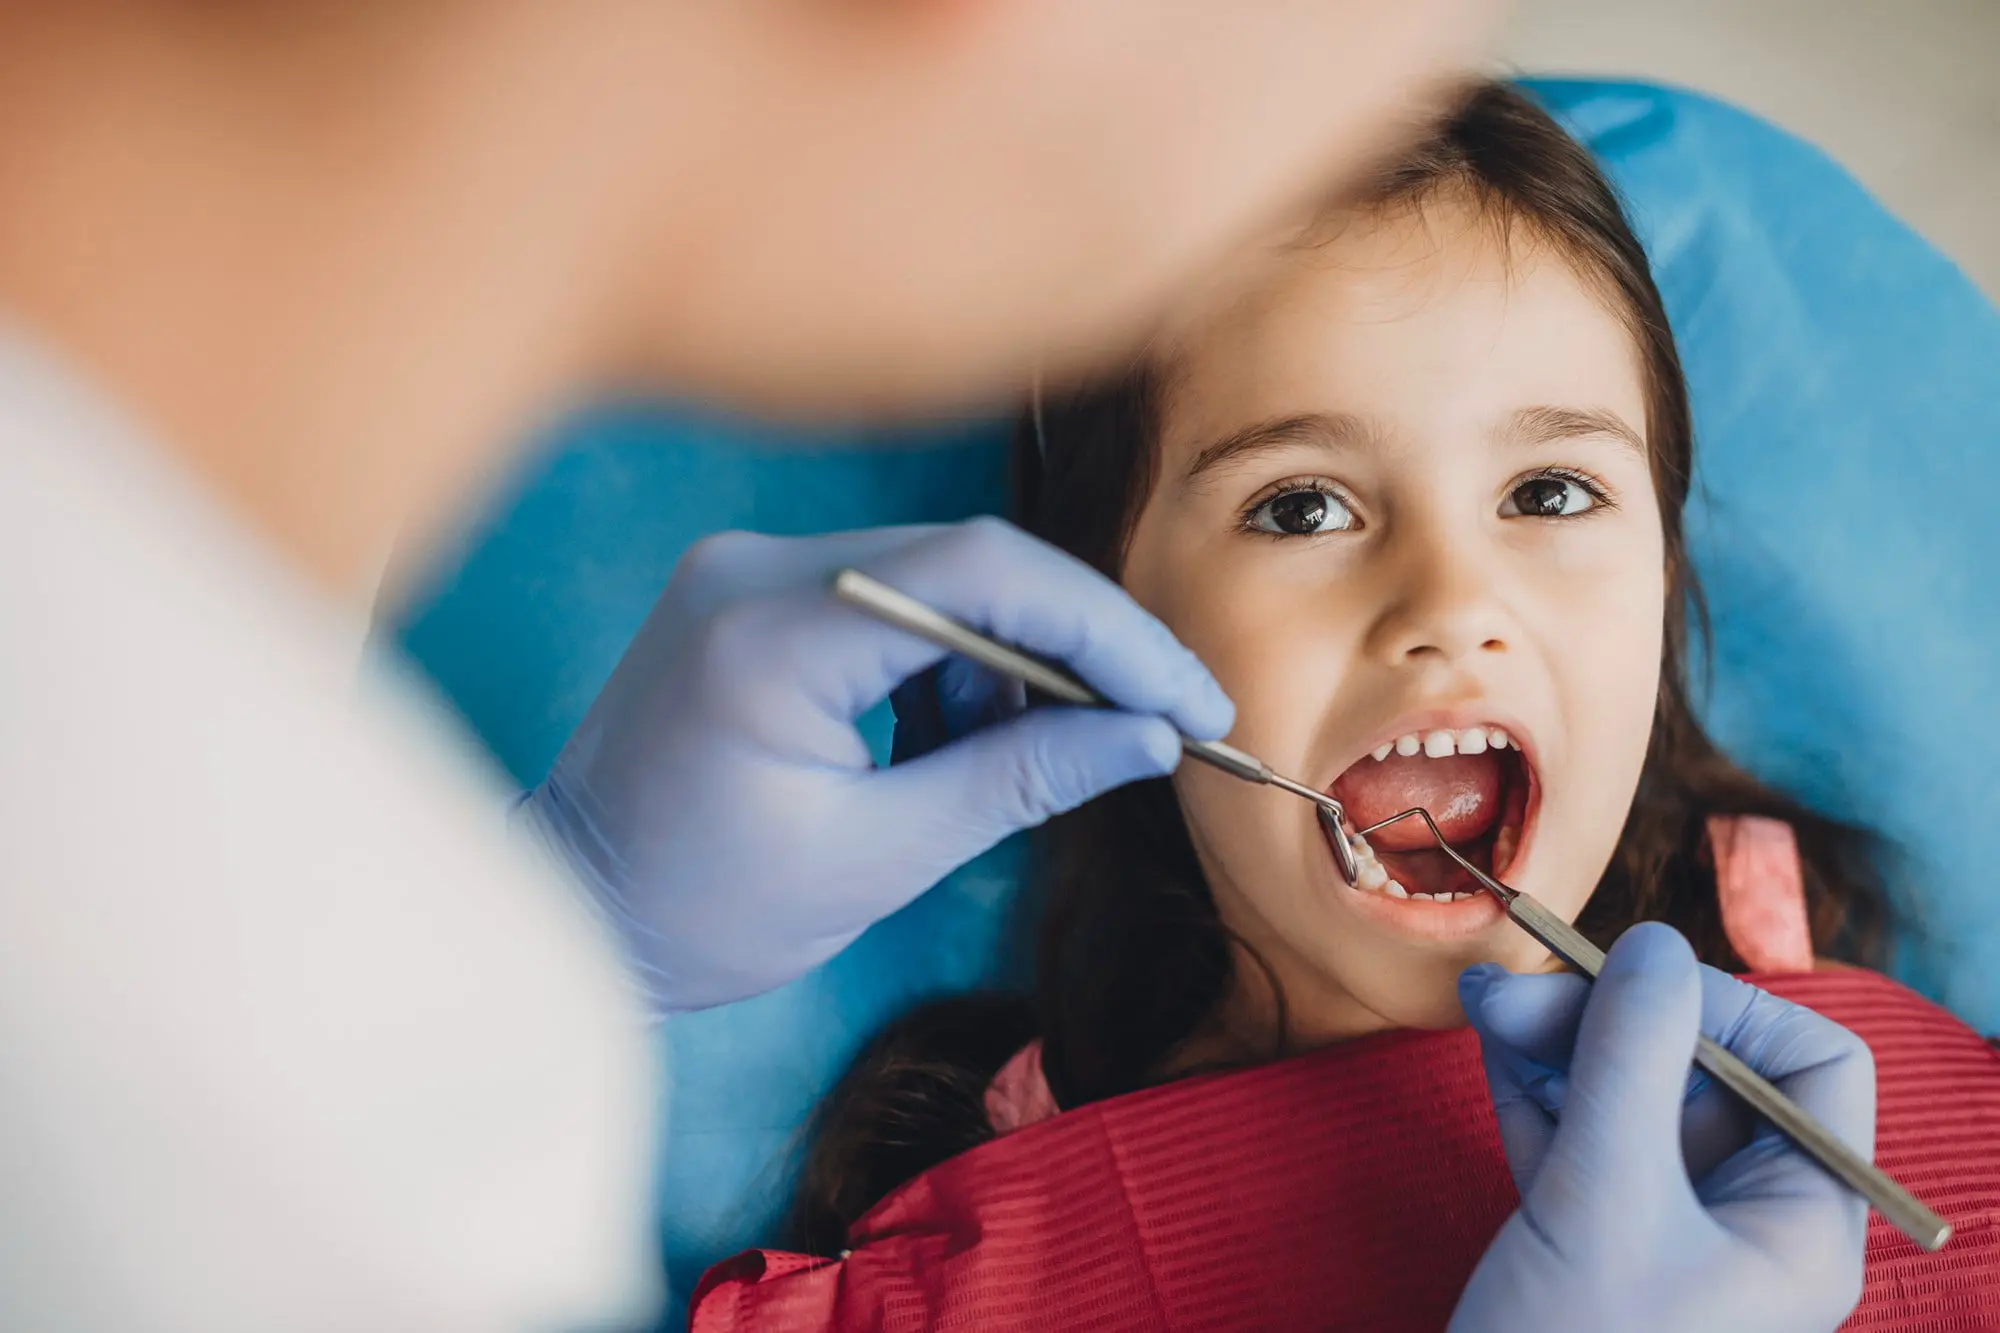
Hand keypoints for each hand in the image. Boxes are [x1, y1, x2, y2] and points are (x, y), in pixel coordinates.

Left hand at [522, 518, 1230, 1011]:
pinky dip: (950, 663)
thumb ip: (1020, 781)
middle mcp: (754, 568)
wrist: (576, 914)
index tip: (1186, 699)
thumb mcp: (880, 858)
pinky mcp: (752, 591)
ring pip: (940, 576)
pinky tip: (948, 742)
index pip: (980, 576)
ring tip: (1019, 760)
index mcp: (770, 634)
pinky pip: (892, 598)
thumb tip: (1148, 738)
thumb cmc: (705, 912)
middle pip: (970, 560)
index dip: (1107, 632)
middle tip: (1160, 720)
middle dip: (1078, 646)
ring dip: (1011, 661)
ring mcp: (747, 569)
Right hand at [1450, 924, 1874, 1332]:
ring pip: (1623, 1098)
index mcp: (1796, 1225)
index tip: (1630, 992)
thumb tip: (1655, 943)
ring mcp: (1660, 1233)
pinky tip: (1488, 1047)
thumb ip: (1630, 1063)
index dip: (1729, 1010)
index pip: (1810, 1069)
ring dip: (1554, 1044)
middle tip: (1512, 991)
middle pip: (1698, 1071)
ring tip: (1483, 1005)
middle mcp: (1739, 1222)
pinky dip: (1531, 1089)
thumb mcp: (1606, 1203)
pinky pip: (1573, 1138)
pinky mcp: (1588, 1242)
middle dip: (1606, 1019)